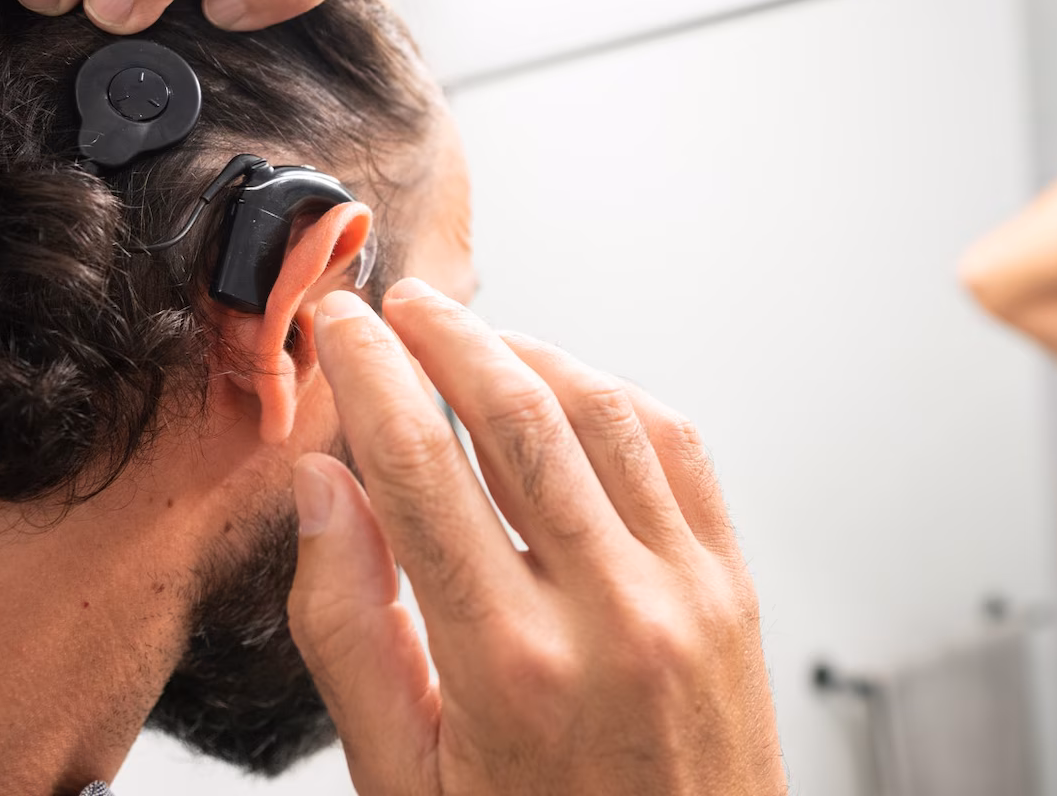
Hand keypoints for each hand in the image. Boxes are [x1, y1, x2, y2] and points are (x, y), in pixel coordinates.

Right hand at [286, 281, 784, 795]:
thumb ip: (351, 633)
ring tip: (474, 337)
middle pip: (516, 415)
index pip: (421, 467)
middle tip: (399, 307)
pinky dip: (620, 399)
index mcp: (510, 667)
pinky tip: (574, 390)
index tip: (338, 332)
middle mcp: (610, 615)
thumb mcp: (405, 782)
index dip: (368, 378)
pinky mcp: (735, 593)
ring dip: (532, 353)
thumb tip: (322, 492)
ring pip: (605, 414)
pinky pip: (682, 452)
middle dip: (446, 338)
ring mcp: (687, 595)